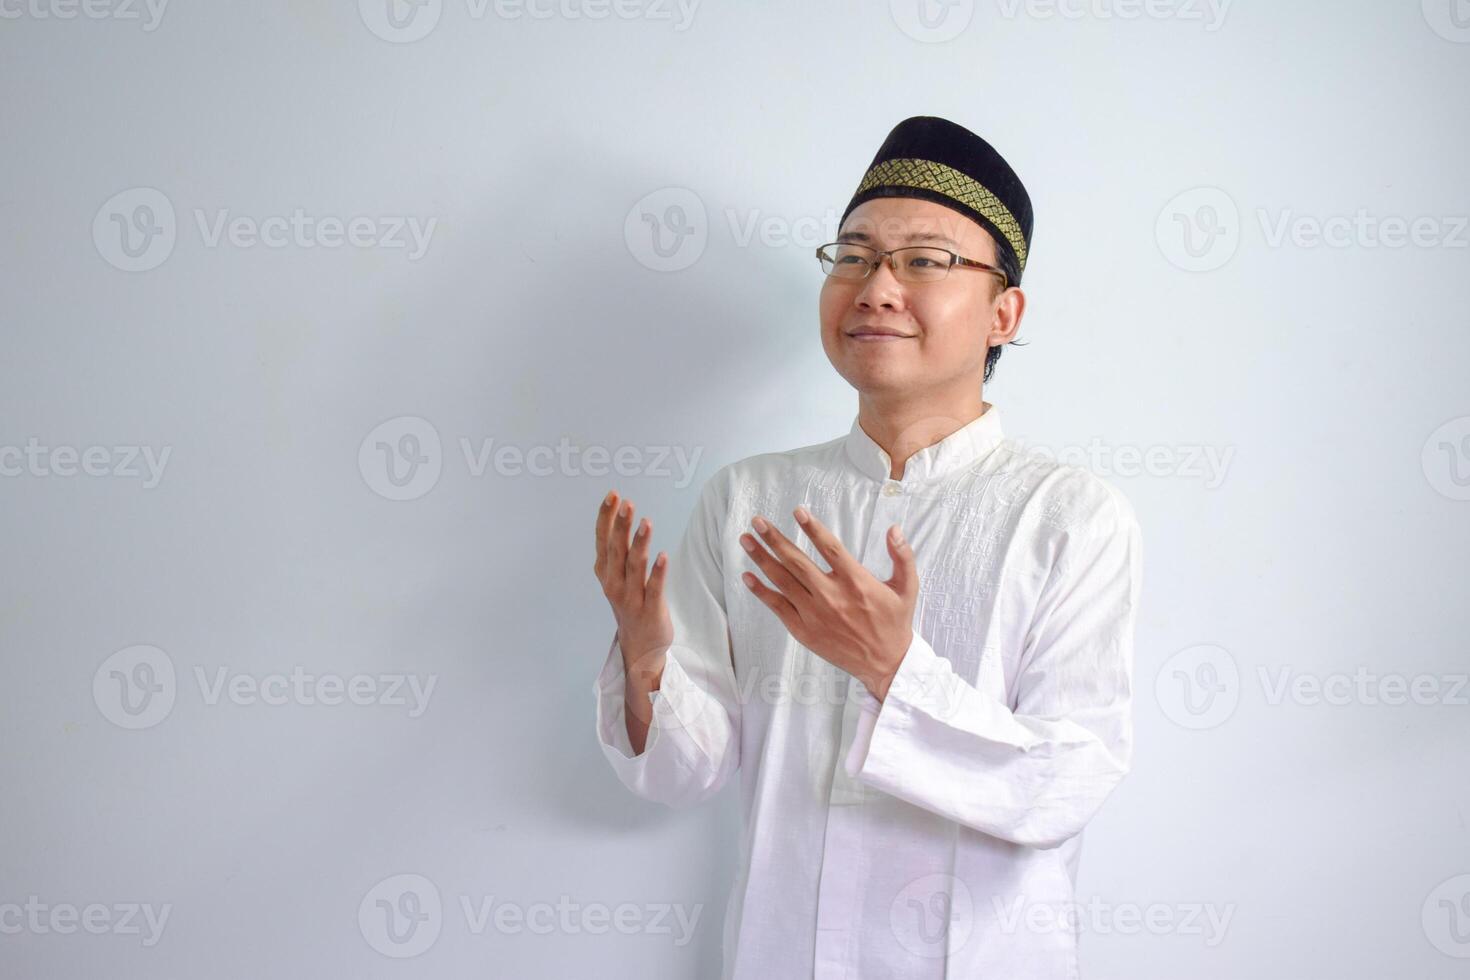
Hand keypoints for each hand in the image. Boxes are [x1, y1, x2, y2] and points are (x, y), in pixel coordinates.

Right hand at [593, 491, 671, 712]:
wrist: (640, 648)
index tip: (613, 495)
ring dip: (639, 544)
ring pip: (634, 566)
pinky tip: (663, 555)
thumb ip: (616, 551)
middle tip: (627, 503)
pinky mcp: (650, 610)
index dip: (606, 517)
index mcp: (605, 573)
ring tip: (646, 522)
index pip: (602, 539)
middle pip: (616, 549)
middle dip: (621, 525)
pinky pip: (654, 588)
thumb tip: (617, 517)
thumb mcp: (616, 577)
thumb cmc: (630, 605)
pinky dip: (658, 572)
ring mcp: (631, 598)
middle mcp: (614, 584)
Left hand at [739, 506, 916, 700]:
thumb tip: (894, 529)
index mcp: (856, 582)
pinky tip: (747, 576)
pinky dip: (761, 591)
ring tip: (746, 540)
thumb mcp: (907, 588)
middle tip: (757, 521)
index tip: (797, 511)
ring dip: (761, 558)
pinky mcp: (805, 631)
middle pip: (796, 561)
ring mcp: (815, 614)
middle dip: (774, 538)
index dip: (812, 528)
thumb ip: (902, 556)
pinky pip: (777, 607)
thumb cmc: (895, 622)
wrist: (885, 664)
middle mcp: (832, 596)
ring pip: (782, 581)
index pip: (829, 548)